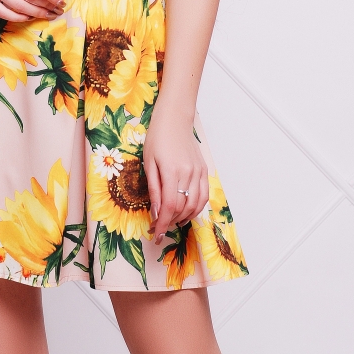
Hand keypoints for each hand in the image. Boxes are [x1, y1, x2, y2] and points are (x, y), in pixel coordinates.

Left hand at [143, 111, 208, 242]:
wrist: (174, 120)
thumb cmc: (157, 138)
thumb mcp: (148, 163)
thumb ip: (154, 189)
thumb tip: (156, 213)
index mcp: (172, 171)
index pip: (170, 206)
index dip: (163, 223)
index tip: (156, 234)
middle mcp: (188, 173)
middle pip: (183, 208)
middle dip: (171, 222)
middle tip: (159, 228)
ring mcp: (199, 172)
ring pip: (196, 205)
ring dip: (184, 218)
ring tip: (171, 222)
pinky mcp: (204, 171)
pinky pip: (204, 196)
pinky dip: (196, 208)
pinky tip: (186, 212)